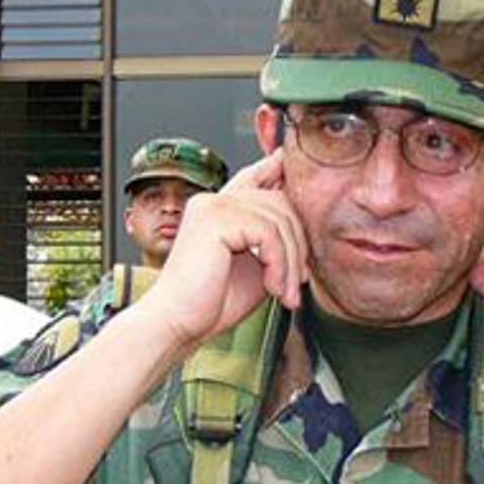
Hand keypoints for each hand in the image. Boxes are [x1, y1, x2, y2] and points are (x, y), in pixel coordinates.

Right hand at [139, 149, 309, 348]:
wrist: (179, 324)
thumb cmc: (214, 302)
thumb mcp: (255, 265)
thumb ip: (273, 241)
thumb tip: (303, 224)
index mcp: (219, 209)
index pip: (253, 176)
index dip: (274, 166)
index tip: (286, 159)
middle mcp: (214, 201)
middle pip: (280, 201)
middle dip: (298, 244)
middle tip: (297, 283)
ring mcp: (213, 206)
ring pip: (279, 219)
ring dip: (290, 262)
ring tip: (284, 293)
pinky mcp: (215, 220)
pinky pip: (269, 233)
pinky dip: (279, 264)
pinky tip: (272, 288)